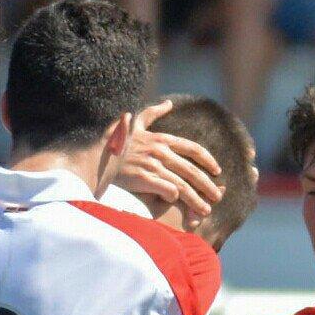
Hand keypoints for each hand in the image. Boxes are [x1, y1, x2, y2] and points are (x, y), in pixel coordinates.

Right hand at [117, 100, 222, 218]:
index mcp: (162, 139)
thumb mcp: (135, 122)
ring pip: (183, 184)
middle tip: (217, 197)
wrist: (97, 155)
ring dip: (196, 199)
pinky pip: (168, 190)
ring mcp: (153, 165)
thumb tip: (168, 103)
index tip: (217, 171)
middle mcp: (161, 151)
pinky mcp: (144, 178)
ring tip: (206, 210)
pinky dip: (175, 197)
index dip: (208, 161)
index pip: (193, 149)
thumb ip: (152, 113)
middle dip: (207, 185)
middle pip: (192, 170)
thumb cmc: (115, 142)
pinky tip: (177, 204)